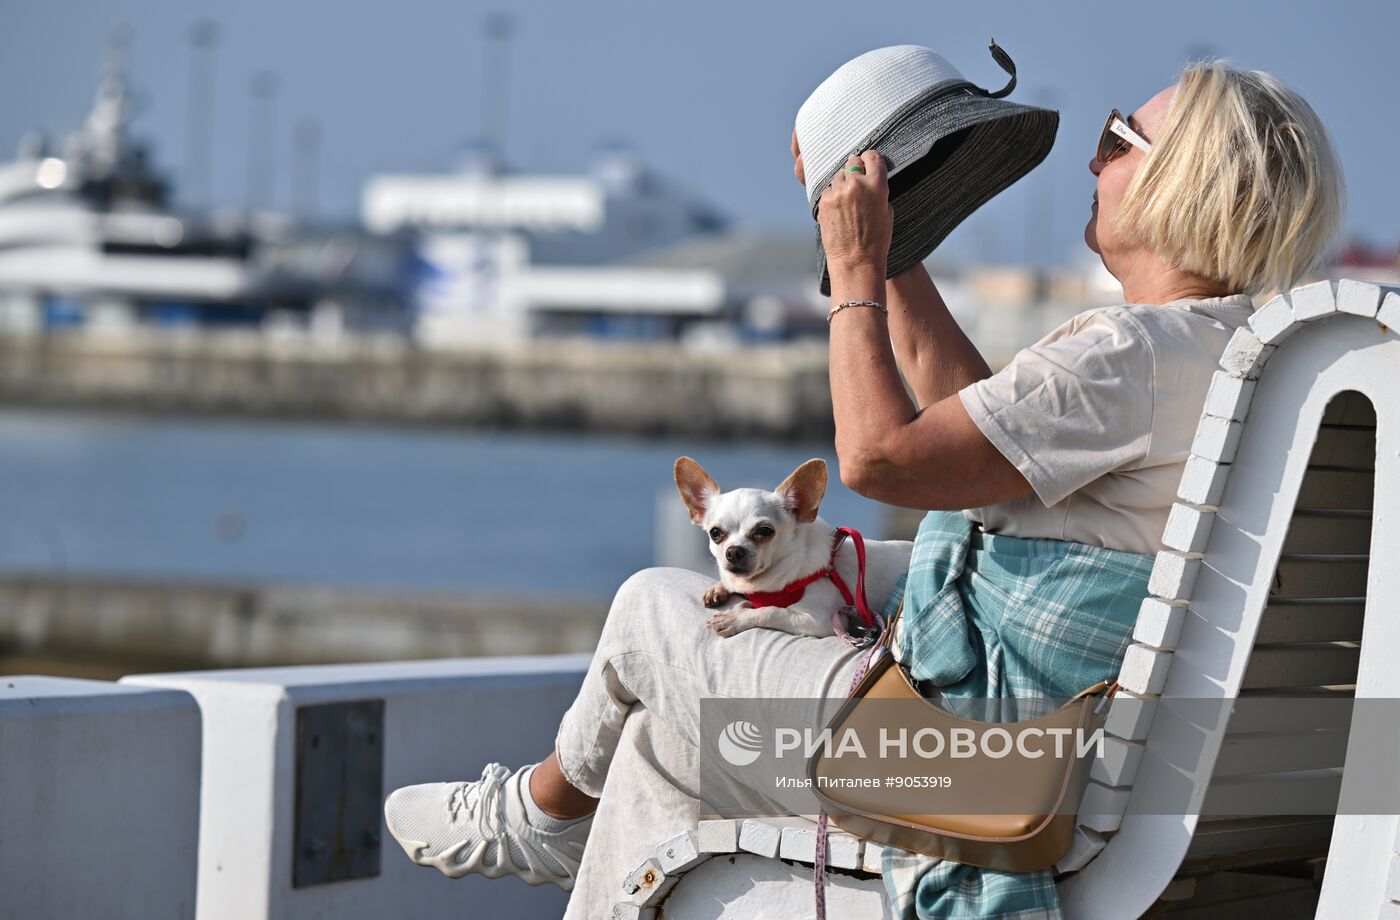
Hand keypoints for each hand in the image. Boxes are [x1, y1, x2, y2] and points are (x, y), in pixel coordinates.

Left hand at [818, 150, 892, 277]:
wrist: (855, 261)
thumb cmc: (876, 240)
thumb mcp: (887, 212)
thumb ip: (879, 191)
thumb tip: (870, 180)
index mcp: (876, 185)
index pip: (872, 157)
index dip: (869, 158)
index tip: (867, 161)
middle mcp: (856, 184)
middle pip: (852, 162)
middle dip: (855, 171)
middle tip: (857, 185)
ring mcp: (838, 192)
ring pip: (838, 175)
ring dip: (843, 183)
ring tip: (848, 202)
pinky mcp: (824, 201)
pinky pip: (829, 189)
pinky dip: (833, 195)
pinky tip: (839, 211)